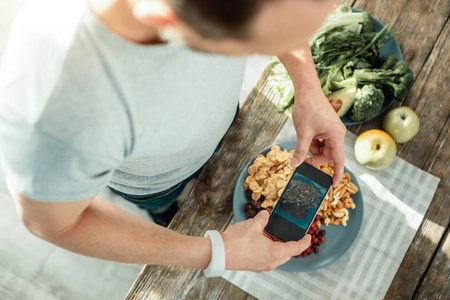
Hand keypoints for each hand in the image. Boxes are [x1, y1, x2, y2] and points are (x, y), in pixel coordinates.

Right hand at [221, 210, 310, 271]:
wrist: (217, 254)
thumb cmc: (235, 242)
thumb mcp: (252, 224)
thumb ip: (262, 218)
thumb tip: (265, 215)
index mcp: (275, 253)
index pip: (297, 248)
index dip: (305, 241)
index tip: (308, 236)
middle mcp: (270, 262)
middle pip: (287, 253)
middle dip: (289, 242)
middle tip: (287, 231)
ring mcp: (261, 265)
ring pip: (277, 256)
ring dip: (277, 245)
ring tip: (270, 232)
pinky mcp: (253, 266)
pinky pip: (266, 258)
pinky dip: (268, 249)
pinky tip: (260, 239)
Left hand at [277, 44, 345, 186]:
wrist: (306, 90)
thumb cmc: (308, 108)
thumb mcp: (303, 133)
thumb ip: (300, 150)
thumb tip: (295, 165)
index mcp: (336, 136)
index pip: (338, 160)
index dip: (336, 174)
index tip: (332, 185)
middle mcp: (337, 134)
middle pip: (328, 155)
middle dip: (315, 158)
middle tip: (301, 159)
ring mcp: (332, 130)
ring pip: (322, 148)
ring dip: (311, 149)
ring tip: (302, 140)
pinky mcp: (326, 127)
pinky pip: (320, 140)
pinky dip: (312, 142)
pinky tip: (304, 135)